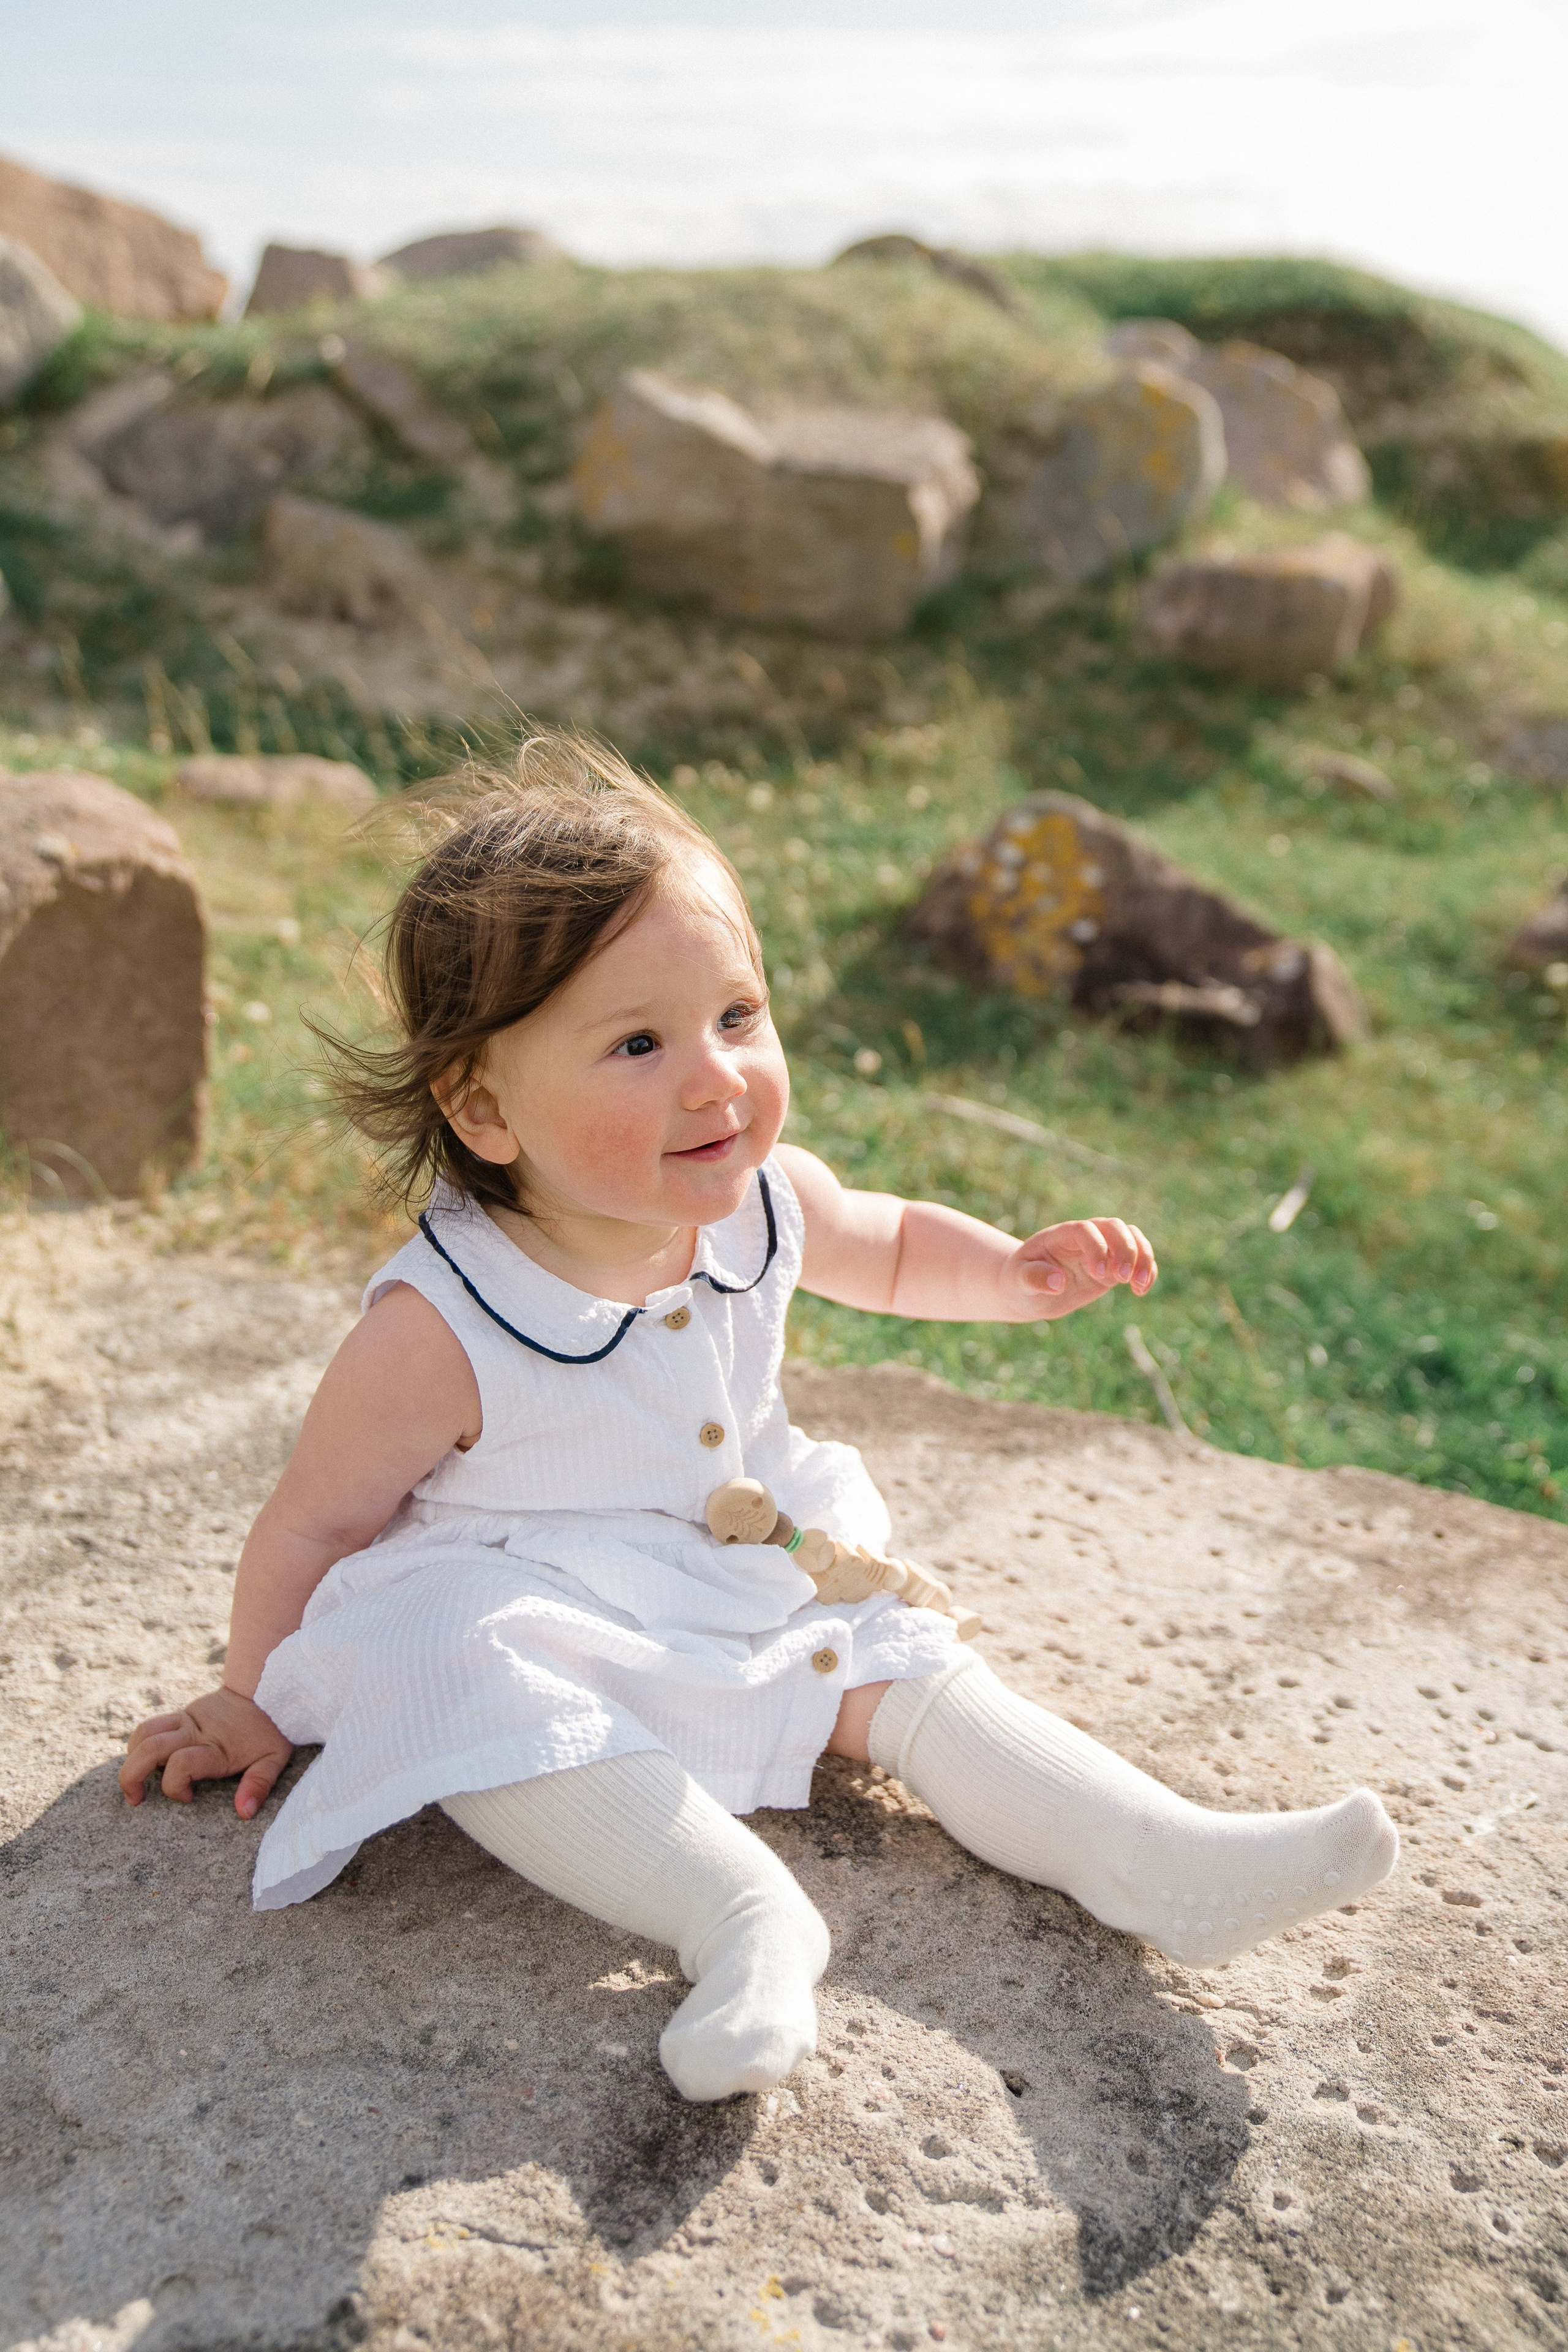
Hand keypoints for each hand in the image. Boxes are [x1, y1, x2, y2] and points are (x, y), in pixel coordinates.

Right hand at [119, 1687, 292, 1820]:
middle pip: (149, 1747)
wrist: (265, 1689)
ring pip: (143, 1732)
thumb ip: (259, 1784)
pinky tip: (146, 1763)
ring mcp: (185, 1720)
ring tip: (136, 1781)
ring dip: (131, 1758)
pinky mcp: (181, 1714)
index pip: (181, 1764)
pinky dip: (139, 1745)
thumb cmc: (270, 1730)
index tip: (188, 1799)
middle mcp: (195, 1732)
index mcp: (216, 1747)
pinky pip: (150, 1726)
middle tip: (135, 1799)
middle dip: (131, 1776)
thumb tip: (244, 1812)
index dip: (175, 1786)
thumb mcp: (274, 1759)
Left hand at [1001, 1217, 1156, 1321]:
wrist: (1029, 1290)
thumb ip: (1034, 1278)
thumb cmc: (1020, 1282)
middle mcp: (1084, 1237)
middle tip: (1122, 1279)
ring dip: (1142, 1257)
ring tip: (1138, 1285)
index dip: (1096, 1246)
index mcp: (1059, 1235)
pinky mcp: (1113, 1266)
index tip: (1098, 1274)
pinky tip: (1141, 1291)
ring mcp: (1101, 1250)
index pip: (1084, 1229)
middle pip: (1114, 1226)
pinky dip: (1146, 1270)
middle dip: (1125, 1249)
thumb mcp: (1019, 1281)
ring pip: (1131, 1238)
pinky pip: (1137, 1259)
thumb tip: (1058, 1281)